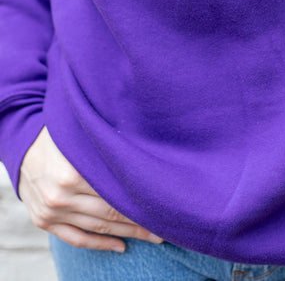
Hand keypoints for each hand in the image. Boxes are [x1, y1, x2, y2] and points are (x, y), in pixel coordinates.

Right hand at [18, 126, 163, 251]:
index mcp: (72, 172)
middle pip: (110, 212)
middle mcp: (61, 195)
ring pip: (98, 227)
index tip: (164, 204)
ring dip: (128, 234)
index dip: (142, 200)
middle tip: (166, 225)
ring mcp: (52, 211)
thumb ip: (106, 144)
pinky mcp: (45, 222)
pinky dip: (100, 244)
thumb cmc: (60, 135)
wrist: (22, 146)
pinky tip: (121, 245)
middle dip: (141, 221)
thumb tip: (142, 147)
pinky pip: (77, 239)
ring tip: (152, 236)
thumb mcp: (81, 133)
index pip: (116, 192)